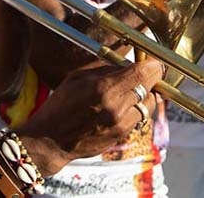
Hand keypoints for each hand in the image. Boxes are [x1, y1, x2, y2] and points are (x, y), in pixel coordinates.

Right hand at [18, 59, 163, 175]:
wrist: (50, 141)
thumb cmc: (59, 106)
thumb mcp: (77, 78)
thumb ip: (105, 69)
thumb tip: (127, 64)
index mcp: (103, 89)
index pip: (141, 73)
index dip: (152, 66)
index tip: (154, 62)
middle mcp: (116, 108)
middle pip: (149, 89)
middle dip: (150, 79)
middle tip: (145, 74)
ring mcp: (120, 125)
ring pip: (148, 105)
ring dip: (144, 95)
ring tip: (132, 91)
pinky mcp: (121, 136)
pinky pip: (139, 117)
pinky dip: (136, 109)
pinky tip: (123, 105)